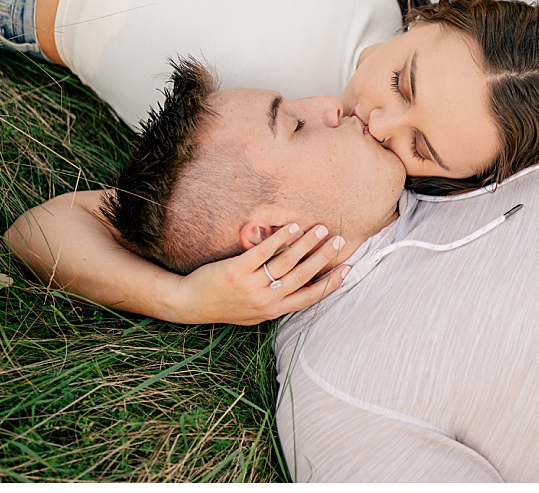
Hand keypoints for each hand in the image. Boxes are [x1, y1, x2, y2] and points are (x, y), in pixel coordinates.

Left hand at [164, 223, 348, 325]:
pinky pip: (264, 251)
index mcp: (273, 312)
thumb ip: (276, 300)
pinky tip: (292, 226)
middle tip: (338, 240)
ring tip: (320, 228)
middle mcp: (266, 301)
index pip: (309, 297)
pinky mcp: (238, 270)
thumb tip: (300, 285)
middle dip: (324, 257)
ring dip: (307, 243)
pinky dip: (281, 238)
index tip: (347, 268)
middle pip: (303, 276)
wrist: (191, 304)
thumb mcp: (254, 312)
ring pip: (287, 262)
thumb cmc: (225, 305)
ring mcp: (252, 285)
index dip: (330, 283)